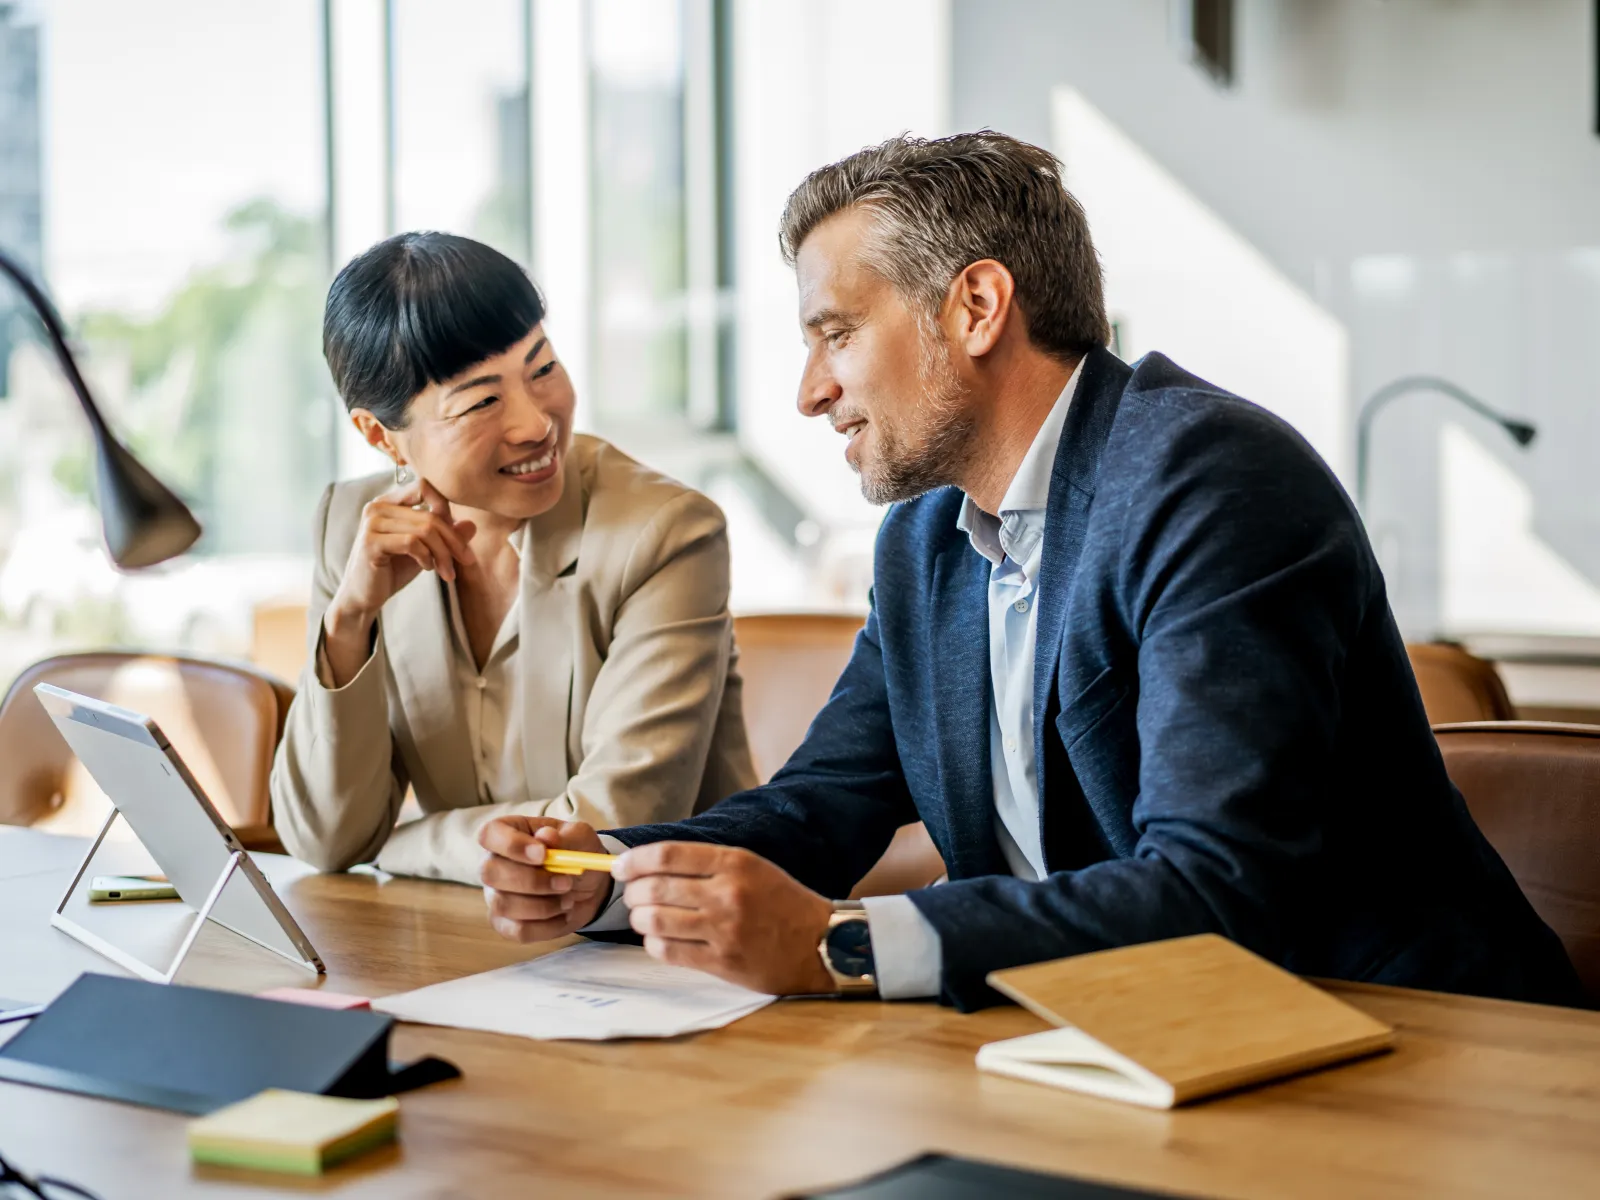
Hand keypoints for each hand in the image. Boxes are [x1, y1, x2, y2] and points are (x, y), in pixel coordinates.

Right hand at [323, 477, 475, 683]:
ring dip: (443, 554)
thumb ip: (446, 536)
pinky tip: (427, 568)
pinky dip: (427, 557)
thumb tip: (472, 525)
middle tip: (466, 560)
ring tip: (447, 572)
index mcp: (390, 502)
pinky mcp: (371, 542)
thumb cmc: (393, 570)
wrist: (364, 596)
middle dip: (454, 541)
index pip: (425, 487)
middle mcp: (378, 506)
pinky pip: (412, 542)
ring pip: (425, 530)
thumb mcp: (426, 550)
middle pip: (431, 515)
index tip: (458, 538)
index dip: (447, 509)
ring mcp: (372, 522)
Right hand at [478, 817, 612, 941]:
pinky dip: (548, 926)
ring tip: (569, 899)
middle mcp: (494, 863)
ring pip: (503, 905)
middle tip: (566, 882)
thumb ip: (566, 836)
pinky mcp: (505, 923)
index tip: (542, 854)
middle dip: (531, 881)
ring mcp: (495, 895)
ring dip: (543, 906)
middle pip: (490, 873)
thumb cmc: (577, 853)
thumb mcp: (581, 838)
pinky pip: (517, 930)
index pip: (489, 834)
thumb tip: (546, 836)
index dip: (511, 845)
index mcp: (508, 831)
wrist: (589, 884)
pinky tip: (564, 915)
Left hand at [615, 842, 835, 995]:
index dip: (635, 861)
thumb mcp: (751, 867)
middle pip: (654, 888)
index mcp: (734, 863)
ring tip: (643, 918)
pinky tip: (659, 939)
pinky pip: (668, 951)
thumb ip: (706, 864)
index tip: (621, 866)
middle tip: (632, 895)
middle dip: (632, 892)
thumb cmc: (782, 902)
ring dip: (639, 919)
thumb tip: (651, 864)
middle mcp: (727, 894)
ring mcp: (723, 930)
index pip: (667, 855)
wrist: (820, 942)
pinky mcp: (722, 962)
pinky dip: (654, 944)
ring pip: (655, 921)